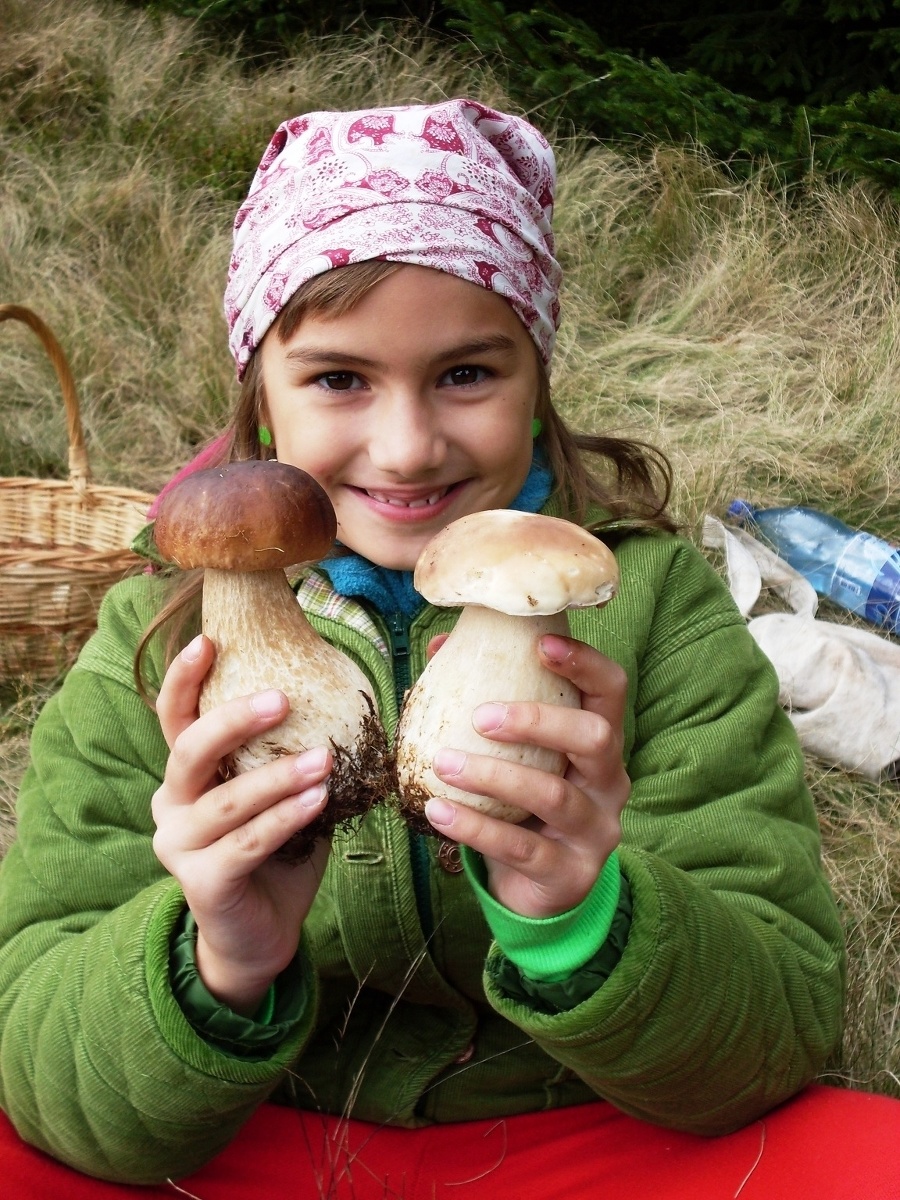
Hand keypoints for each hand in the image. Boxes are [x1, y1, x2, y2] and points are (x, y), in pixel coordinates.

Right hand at [151, 634, 331, 1014]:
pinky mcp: (202, 884)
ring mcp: (180, 847)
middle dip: (234, 721)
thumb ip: (291, 753)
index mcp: (186, 777)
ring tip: (323, 759)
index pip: (174, 718)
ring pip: (225, 801)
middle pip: (188, 751)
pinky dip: (285, 819)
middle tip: (283, 699)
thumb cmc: (278, 852)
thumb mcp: (282, 795)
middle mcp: (172, 806)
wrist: (262, 935)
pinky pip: (246, 844)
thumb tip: (340, 692)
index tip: (209, 639)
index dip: (185, 679)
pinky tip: (319, 800)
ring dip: (277, 777)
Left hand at [423, 633, 629, 918]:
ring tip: (443, 764)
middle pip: (596, 738)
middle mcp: (609, 783)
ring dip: (493, 776)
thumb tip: (442, 643)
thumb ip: (486, 697)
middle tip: (480, 717)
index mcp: (601, 743)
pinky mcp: (571, 875)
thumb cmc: (521, 805)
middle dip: (538, 720)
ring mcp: (596, 831)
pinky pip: (521, 848)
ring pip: (554, 795)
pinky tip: (437, 812)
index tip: (540, 643)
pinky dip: (475, 828)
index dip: (584, 662)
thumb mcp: (515, 754)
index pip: (611, 691)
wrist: (537, 892)